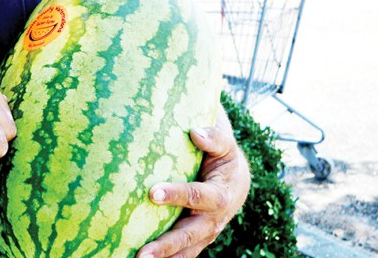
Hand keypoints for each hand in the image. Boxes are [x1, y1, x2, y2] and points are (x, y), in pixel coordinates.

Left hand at [137, 106, 250, 257]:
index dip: (176, 195)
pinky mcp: (195, 241)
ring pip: (184, 251)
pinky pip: (180, 255)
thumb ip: (214, 138)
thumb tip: (195, 132)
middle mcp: (213, 220)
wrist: (235, 182)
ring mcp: (204, 235)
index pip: (197, 196)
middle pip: (189, 235)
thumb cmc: (224, 158)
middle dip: (166, 244)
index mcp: (220, 196)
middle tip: (143, 252)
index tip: (152, 192)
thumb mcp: (225, 146)